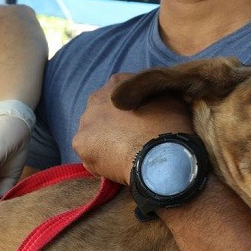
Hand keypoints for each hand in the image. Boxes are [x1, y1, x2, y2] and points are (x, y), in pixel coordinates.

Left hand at [73, 73, 193, 184]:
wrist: (160, 157)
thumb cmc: (169, 126)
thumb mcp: (170, 98)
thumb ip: (156, 94)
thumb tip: (156, 97)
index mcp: (117, 84)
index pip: (120, 94)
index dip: (130, 109)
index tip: (140, 122)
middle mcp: (96, 98)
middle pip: (102, 113)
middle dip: (113, 124)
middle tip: (129, 139)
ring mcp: (85, 121)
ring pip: (93, 133)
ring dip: (104, 141)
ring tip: (122, 155)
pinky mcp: (80, 144)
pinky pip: (89, 153)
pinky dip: (99, 160)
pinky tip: (115, 165)